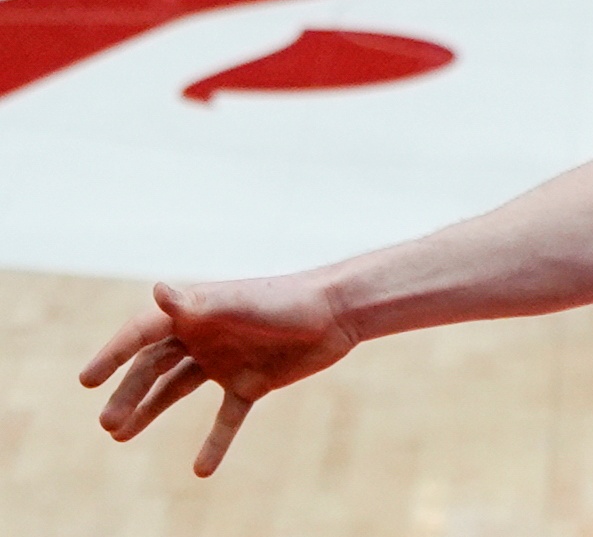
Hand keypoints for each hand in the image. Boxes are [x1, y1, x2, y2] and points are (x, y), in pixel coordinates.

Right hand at [81, 277, 355, 476]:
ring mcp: (226, 361)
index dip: (113, 354)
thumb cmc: (288, 300)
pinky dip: (214, 442)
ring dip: (150, 411)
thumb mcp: (240, 304)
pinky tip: (201, 470)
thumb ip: (199, 304)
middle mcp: (204, 336)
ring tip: (119, 436)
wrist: (338, 312)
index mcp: (196, 313)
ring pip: (177, 390)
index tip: (86, 380)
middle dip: (129, 393)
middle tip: (108, 424)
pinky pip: (225, 417)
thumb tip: (156, 291)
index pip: (142, 334)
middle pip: (154, 367)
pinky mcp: (252, 383)